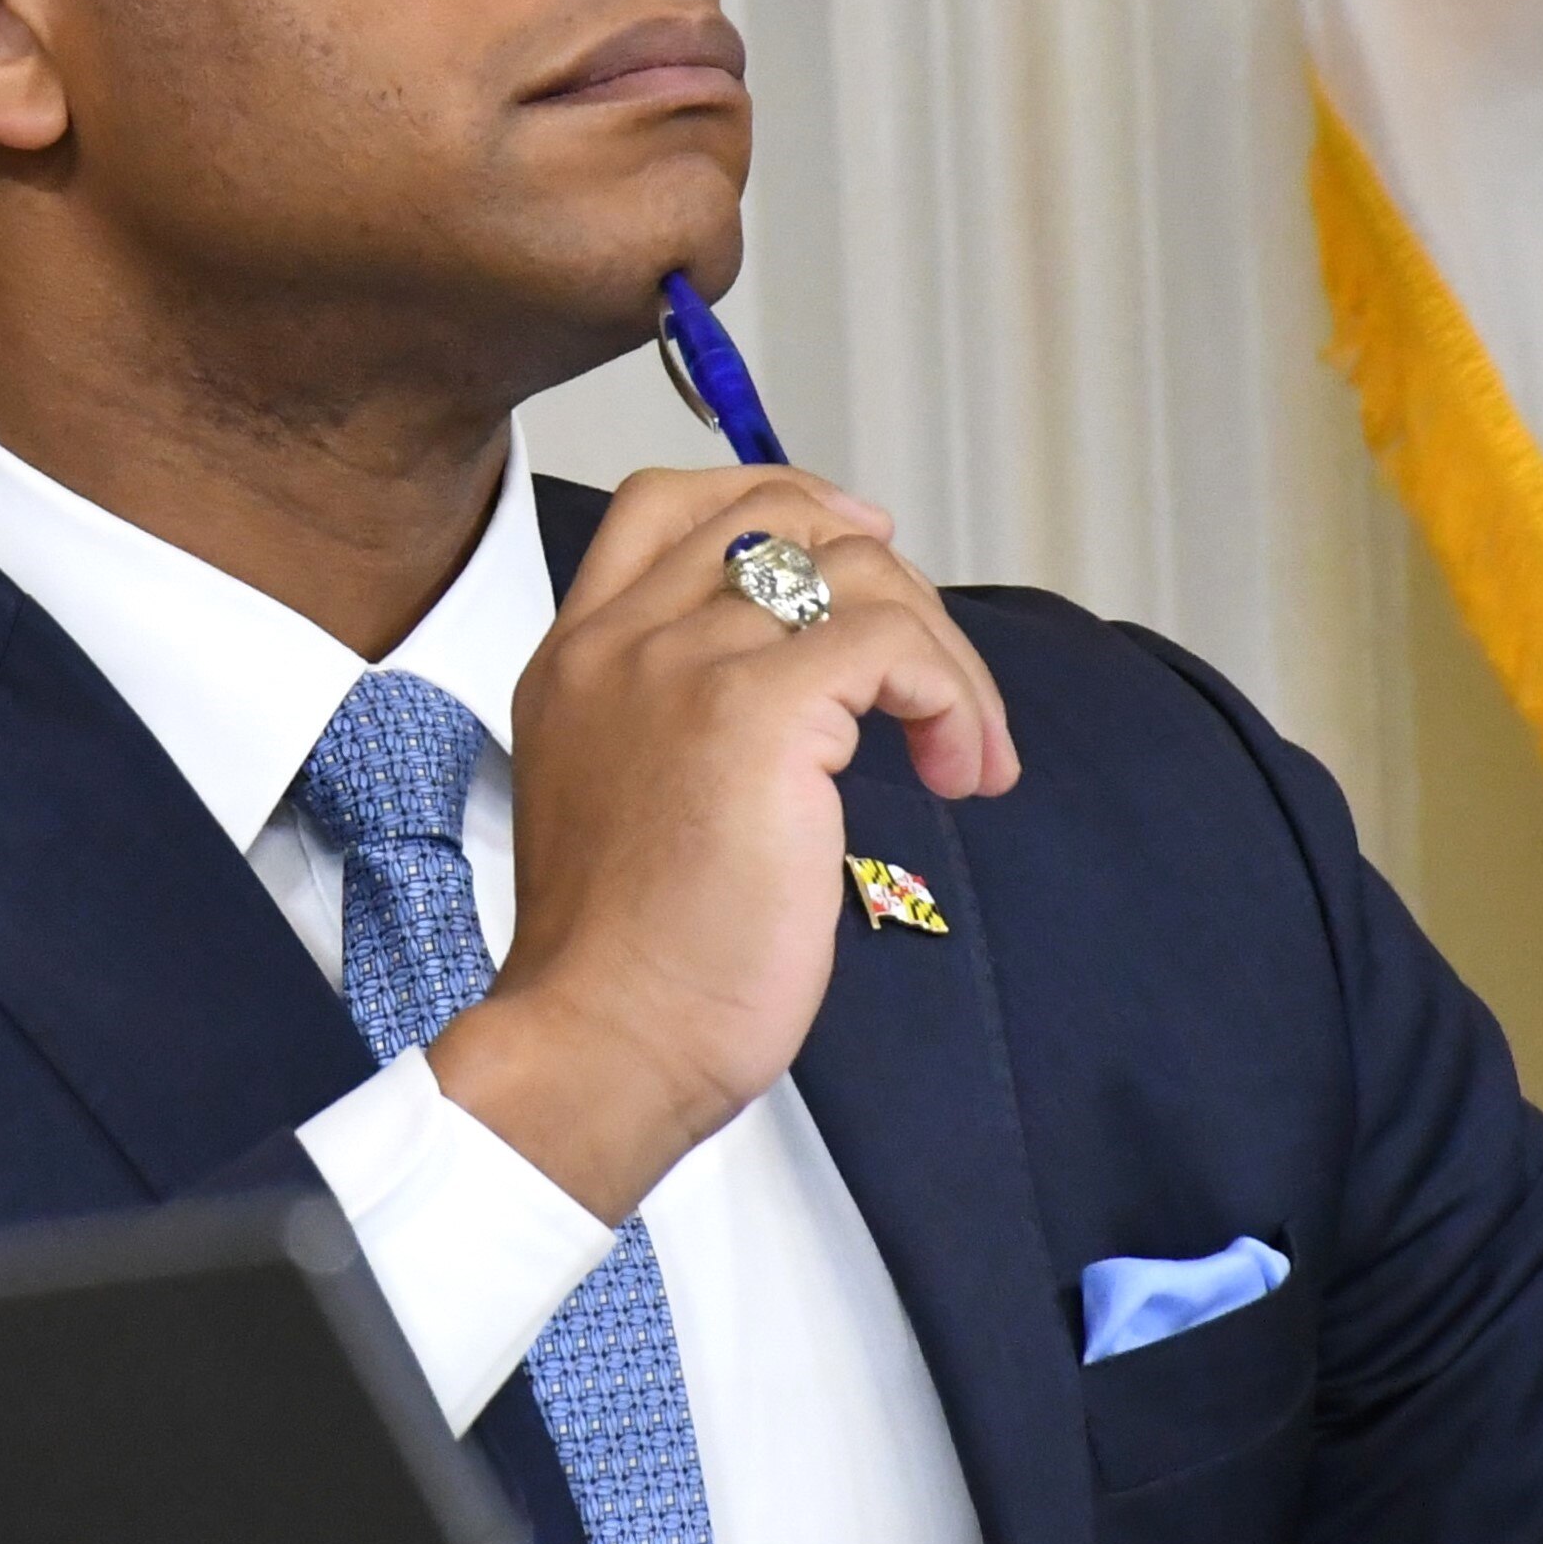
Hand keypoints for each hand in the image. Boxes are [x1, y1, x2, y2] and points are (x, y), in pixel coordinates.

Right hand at [428, 464, 1020, 1223]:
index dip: (783, 502)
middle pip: (779, 514)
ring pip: (856, 572)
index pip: (671, 502)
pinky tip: (957, 770)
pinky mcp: (759, 712)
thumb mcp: (624, 797)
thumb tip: (815, 675)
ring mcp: (684, 665)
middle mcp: (621, 641)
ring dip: (941, 654)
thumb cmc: (630, 962)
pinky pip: (894, 644)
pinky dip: (953, 697)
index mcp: (578, 656)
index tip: (858, 545)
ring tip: (963, 752)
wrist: (603, 1041)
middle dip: (888, 578)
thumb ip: (681, 715)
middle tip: (933, 677)